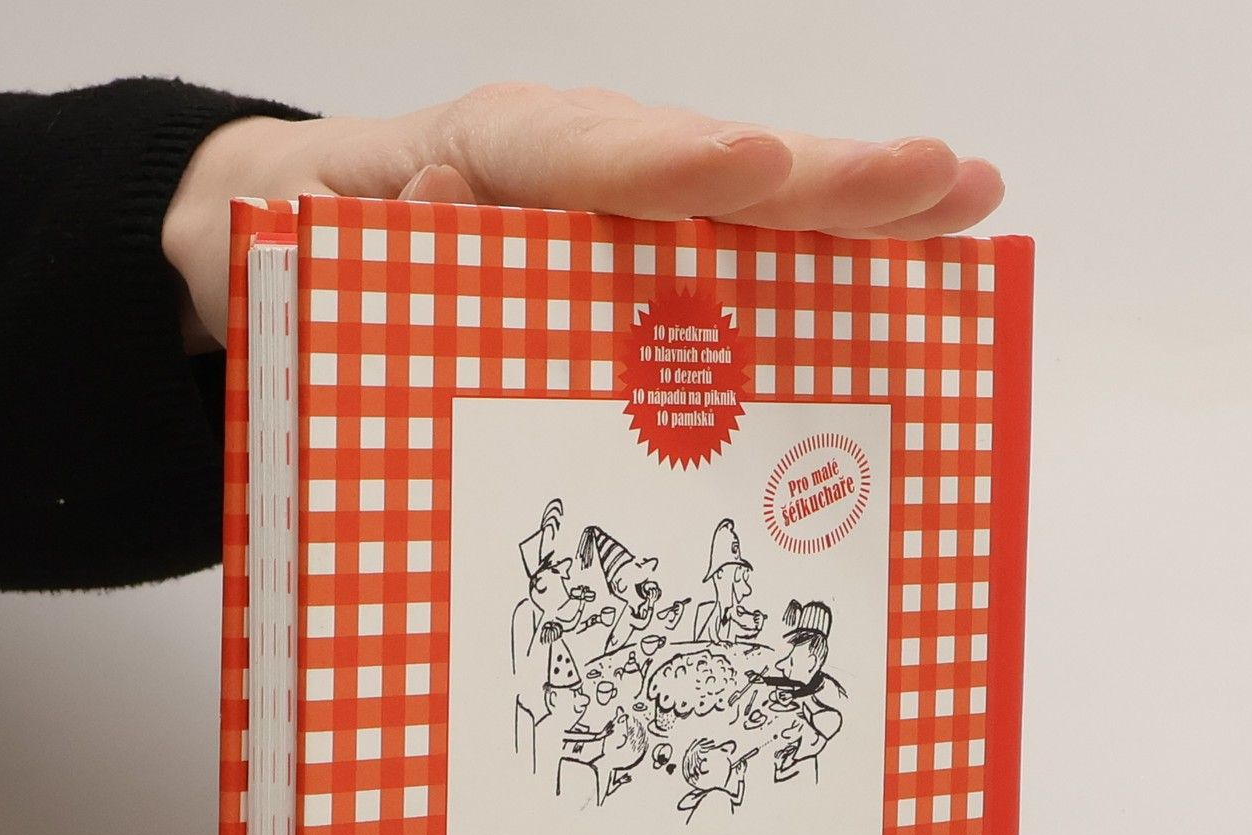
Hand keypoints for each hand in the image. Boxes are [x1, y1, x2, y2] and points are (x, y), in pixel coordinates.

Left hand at [161, 84, 1003, 349]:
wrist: (282, 241)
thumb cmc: (296, 247)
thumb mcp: (290, 248)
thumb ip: (350, 239)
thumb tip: (439, 206)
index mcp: (488, 156)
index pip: (590, 160)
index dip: (672, 168)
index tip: (755, 174)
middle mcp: (574, 168)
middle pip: (710, 169)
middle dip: (824, 181)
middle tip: (940, 181)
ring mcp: (616, 211)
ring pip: (747, 206)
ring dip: (858, 211)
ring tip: (968, 202)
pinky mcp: (633, 257)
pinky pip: (736, 257)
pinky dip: (820, 260)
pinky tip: (909, 261)